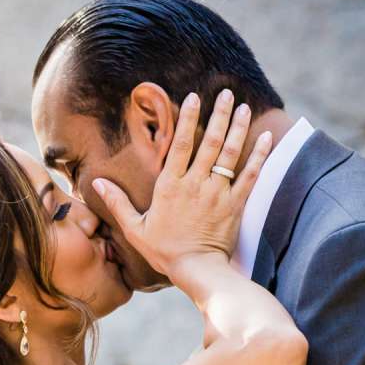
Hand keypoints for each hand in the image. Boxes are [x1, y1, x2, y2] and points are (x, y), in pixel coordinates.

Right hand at [91, 92, 271, 282]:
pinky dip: (259, 155)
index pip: (180, 144)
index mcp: (171, 186)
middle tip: (226, 93)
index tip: (194, 97)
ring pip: (230, 154)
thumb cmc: (164, 251)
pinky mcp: (236, 204)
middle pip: (210, 141)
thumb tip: (98, 184)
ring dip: (238, 128)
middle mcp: (196, 184)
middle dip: (218, 114)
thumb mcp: (135, 228)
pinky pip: (250, 175)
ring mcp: (218, 193)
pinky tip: (266, 137)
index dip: (188, 118)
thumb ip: (118, 203)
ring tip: (243, 107)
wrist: (197, 271)